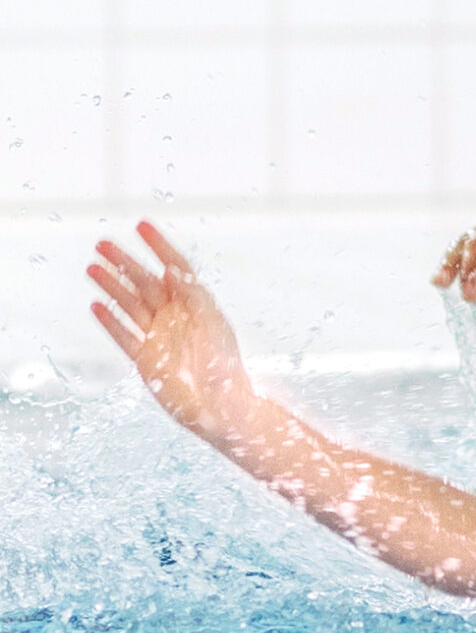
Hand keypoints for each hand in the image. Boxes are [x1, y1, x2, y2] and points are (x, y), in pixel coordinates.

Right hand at [89, 222, 259, 441]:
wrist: (221, 407)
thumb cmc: (225, 366)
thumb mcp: (213, 324)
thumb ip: (193, 296)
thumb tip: (172, 269)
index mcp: (196, 304)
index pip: (175, 267)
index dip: (159, 246)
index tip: (141, 225)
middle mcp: (175, 316)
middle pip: (146, 282)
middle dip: (125, 262)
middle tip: (103, 243)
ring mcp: (158, 336)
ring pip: (130, 304)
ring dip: (111, 286)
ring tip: (92, 267)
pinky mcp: (145, 358)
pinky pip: (122, 334)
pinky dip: (109, 320)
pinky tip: (95, 304)